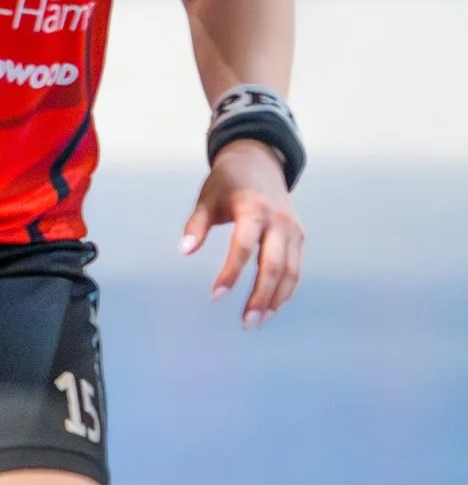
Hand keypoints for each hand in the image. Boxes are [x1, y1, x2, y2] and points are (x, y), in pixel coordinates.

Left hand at [180, 139, 302, 326]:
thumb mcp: (206, 198)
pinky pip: (296, 268)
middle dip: (261, 295)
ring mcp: (293, 230)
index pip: (243, 246)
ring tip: (258, 321)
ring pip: (291, 271)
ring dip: (276, 299)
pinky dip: (286, 290)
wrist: (259, 162)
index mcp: (253, 208)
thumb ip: (195, 225)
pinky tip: (271, 307)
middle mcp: (278, 221)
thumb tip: (184, 251)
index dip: (231, 273)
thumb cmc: (227, 183)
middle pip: (274, 264)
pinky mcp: (299, 237)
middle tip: (247, 322)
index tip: (216, 296)